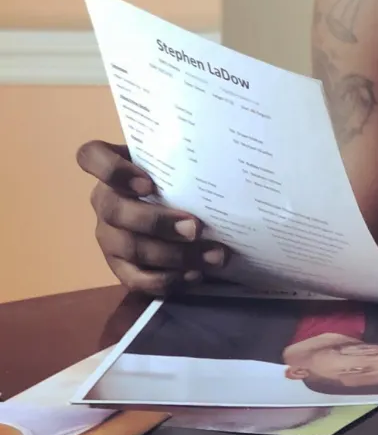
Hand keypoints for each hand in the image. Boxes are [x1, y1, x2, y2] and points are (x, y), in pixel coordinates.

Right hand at [76, 140, 227, 295]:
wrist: (187, 211)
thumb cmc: (184, 178)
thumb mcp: (184, 163)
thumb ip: (191, 158)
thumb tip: (228, 155)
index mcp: (115, 167)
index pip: (91, 157)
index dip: (113, 171)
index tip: (149, 184)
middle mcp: (105, 201)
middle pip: (116, 211)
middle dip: (158, 223)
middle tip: (196, 228)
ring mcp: (109, 235)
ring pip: (130, 248)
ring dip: (174, 256)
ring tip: (214, 256)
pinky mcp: (119, 266)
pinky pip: (136, 279)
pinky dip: (167, 279)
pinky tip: (195, 274)